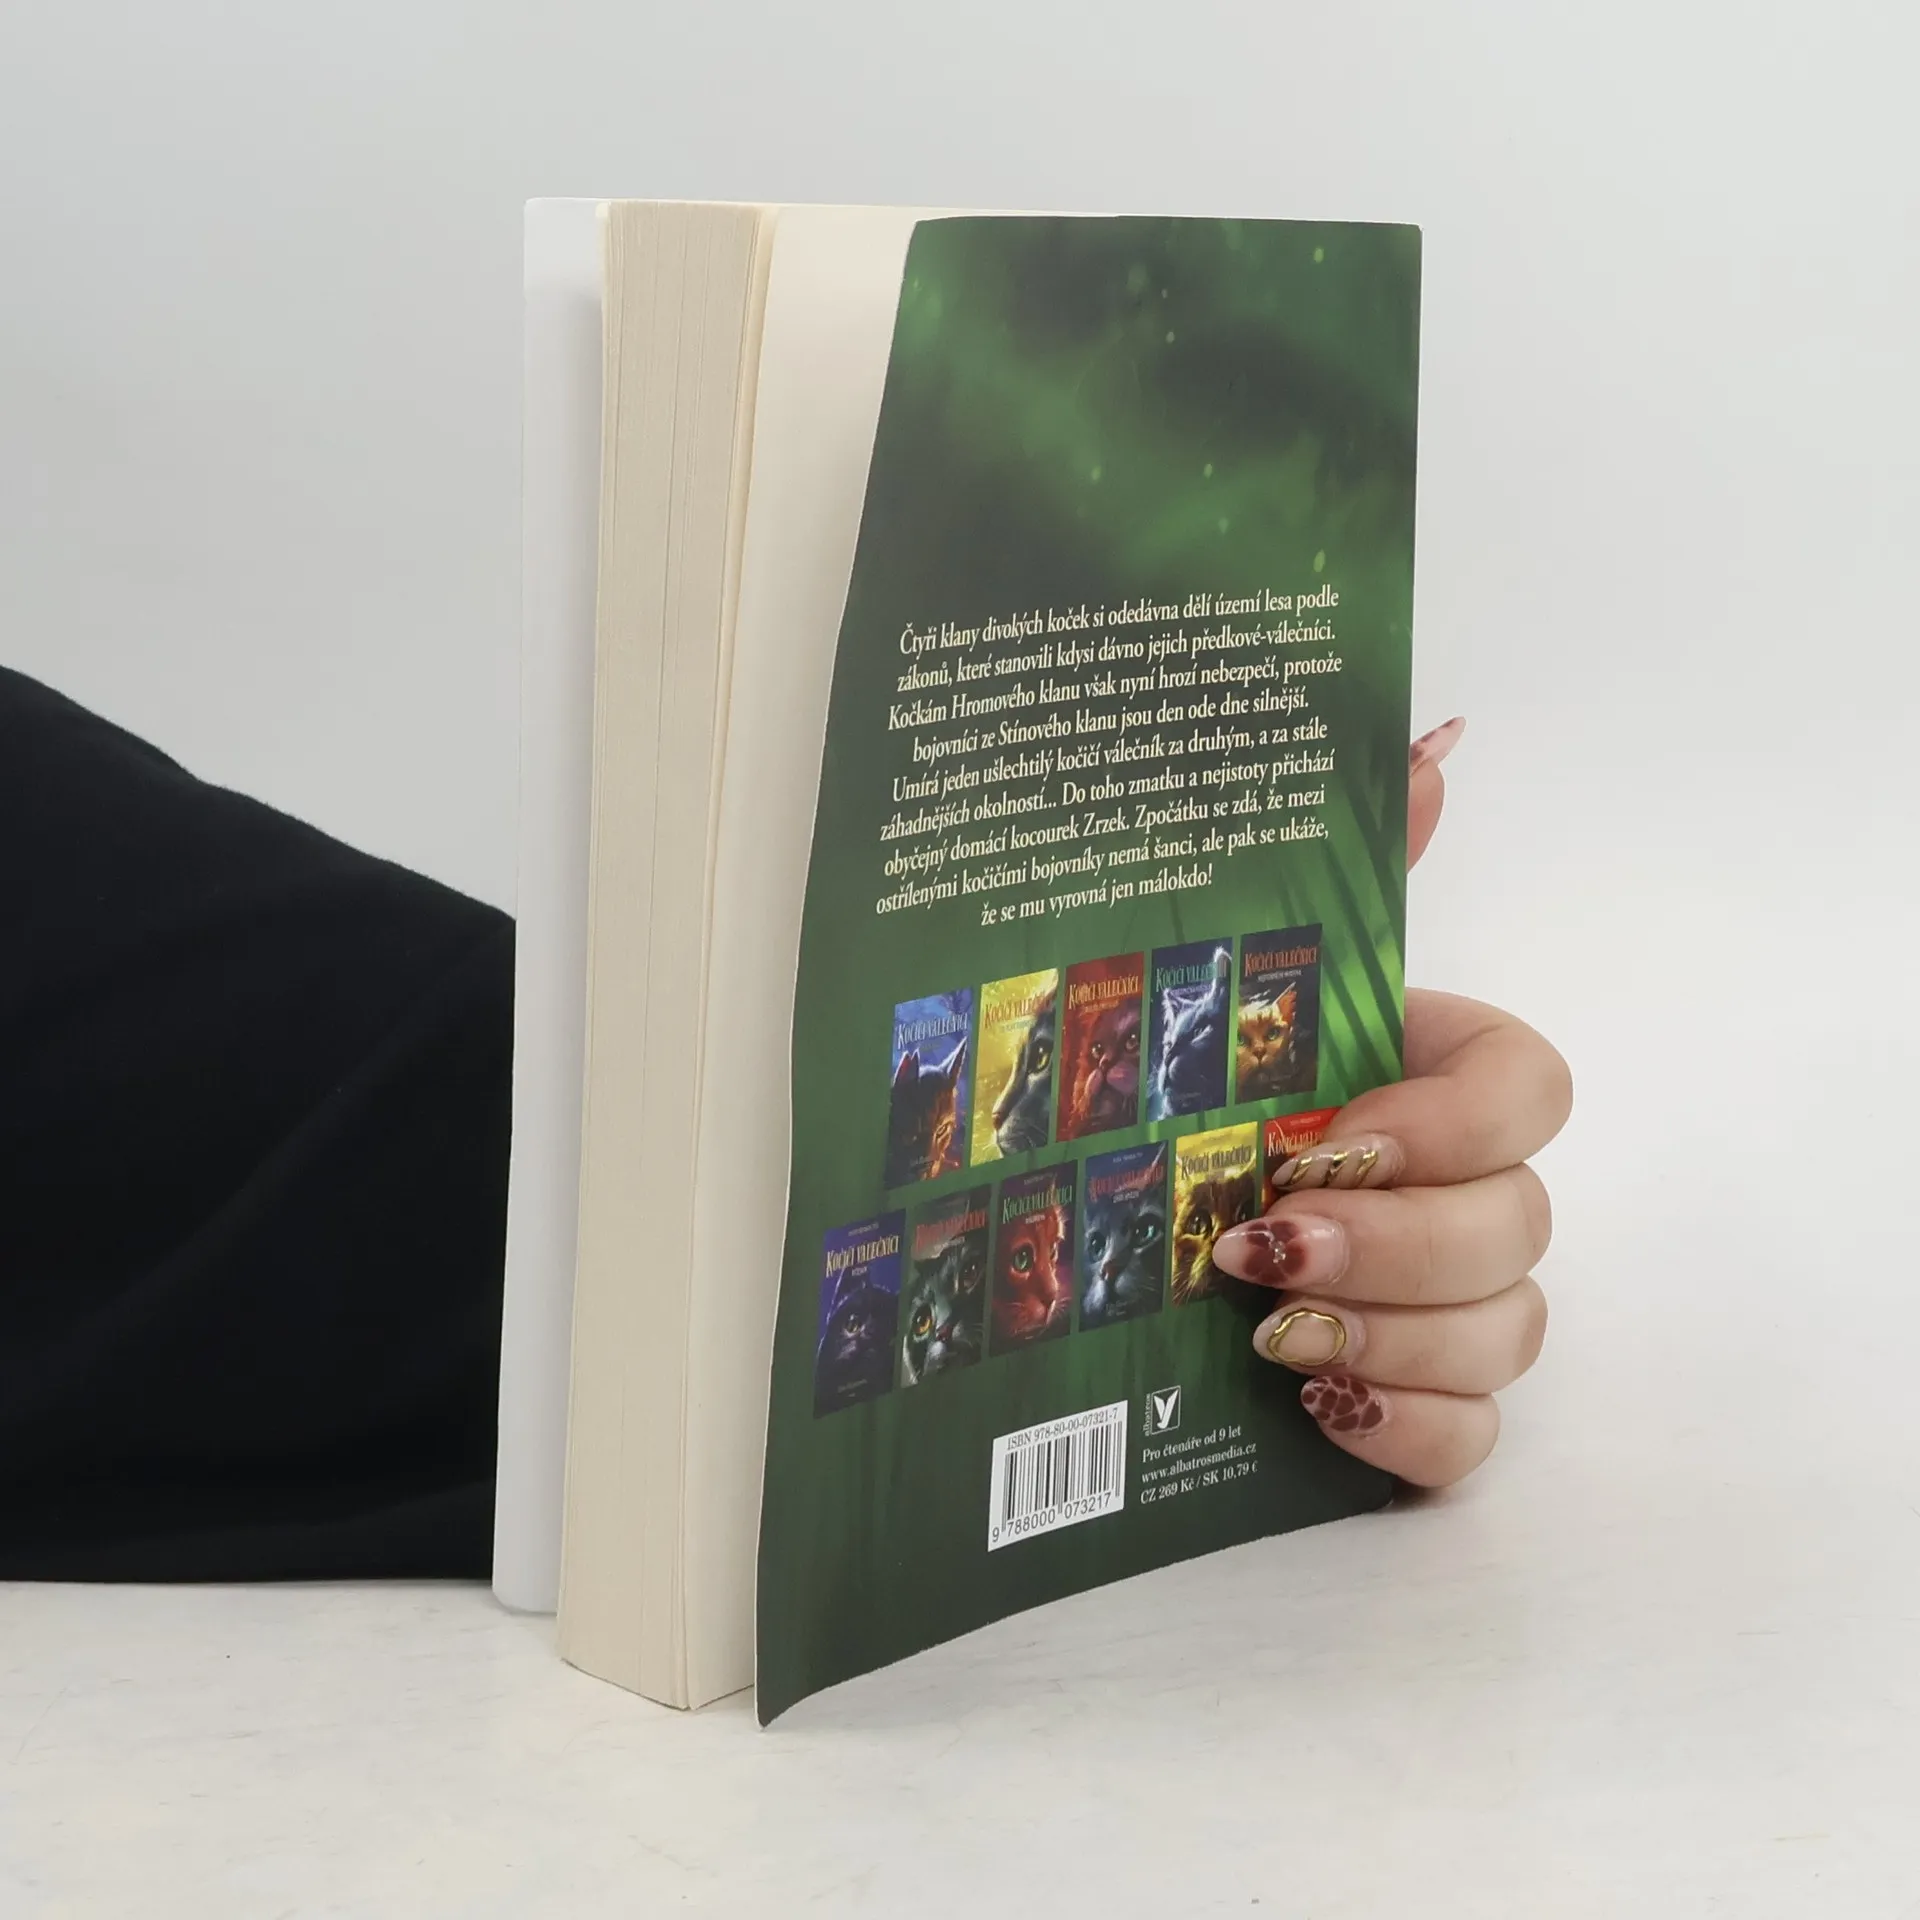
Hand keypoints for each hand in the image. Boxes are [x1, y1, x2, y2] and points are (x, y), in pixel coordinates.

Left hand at [1212, 718, 1571, 1485]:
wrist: (1077, 1225)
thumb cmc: (1167, 1082)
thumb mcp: (1226, 970)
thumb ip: (1342, 859)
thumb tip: (1432, 733)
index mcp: (1422, 1077)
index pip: (1532, 1087)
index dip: (1453, 1122)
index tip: (1330, 1133)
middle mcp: (1456, 1189)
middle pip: (1524, 1222)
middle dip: (1399, 1241)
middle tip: (1259, 1240)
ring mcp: (1444, 1303)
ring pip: (1510, 1332)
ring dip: (1396, 1332)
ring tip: (1266, 1331)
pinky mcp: (1409, 1402)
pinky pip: (1471, 1440)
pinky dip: (1410, 1430)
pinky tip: (1320, 1403)